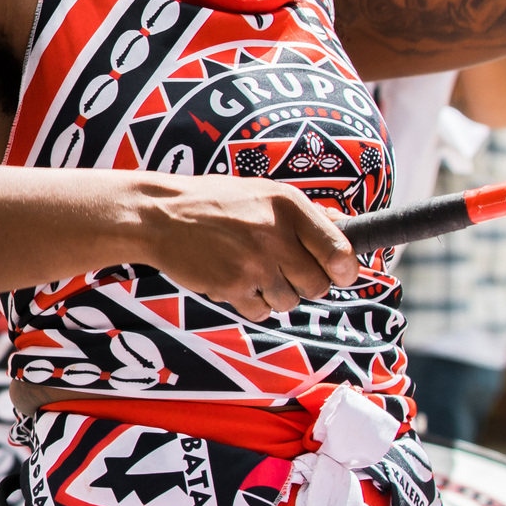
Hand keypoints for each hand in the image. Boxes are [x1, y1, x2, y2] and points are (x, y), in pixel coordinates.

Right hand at [132, 176, 361, 323]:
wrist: (160, 216)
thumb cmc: (213, 203)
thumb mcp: (262, 193)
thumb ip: (303, 214)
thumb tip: (344, 227)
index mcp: (287, 204)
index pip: (339, 250)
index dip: (344, 269)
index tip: (339, 272)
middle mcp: (275, 233)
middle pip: (317, 285)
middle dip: (305, 284)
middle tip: (284, 270)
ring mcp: (254, 263)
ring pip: (289, 302)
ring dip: (276, 294)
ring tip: (251, 270)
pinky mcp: (233, 287)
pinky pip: (261, 312)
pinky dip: (251, 302)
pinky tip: (233, 279)